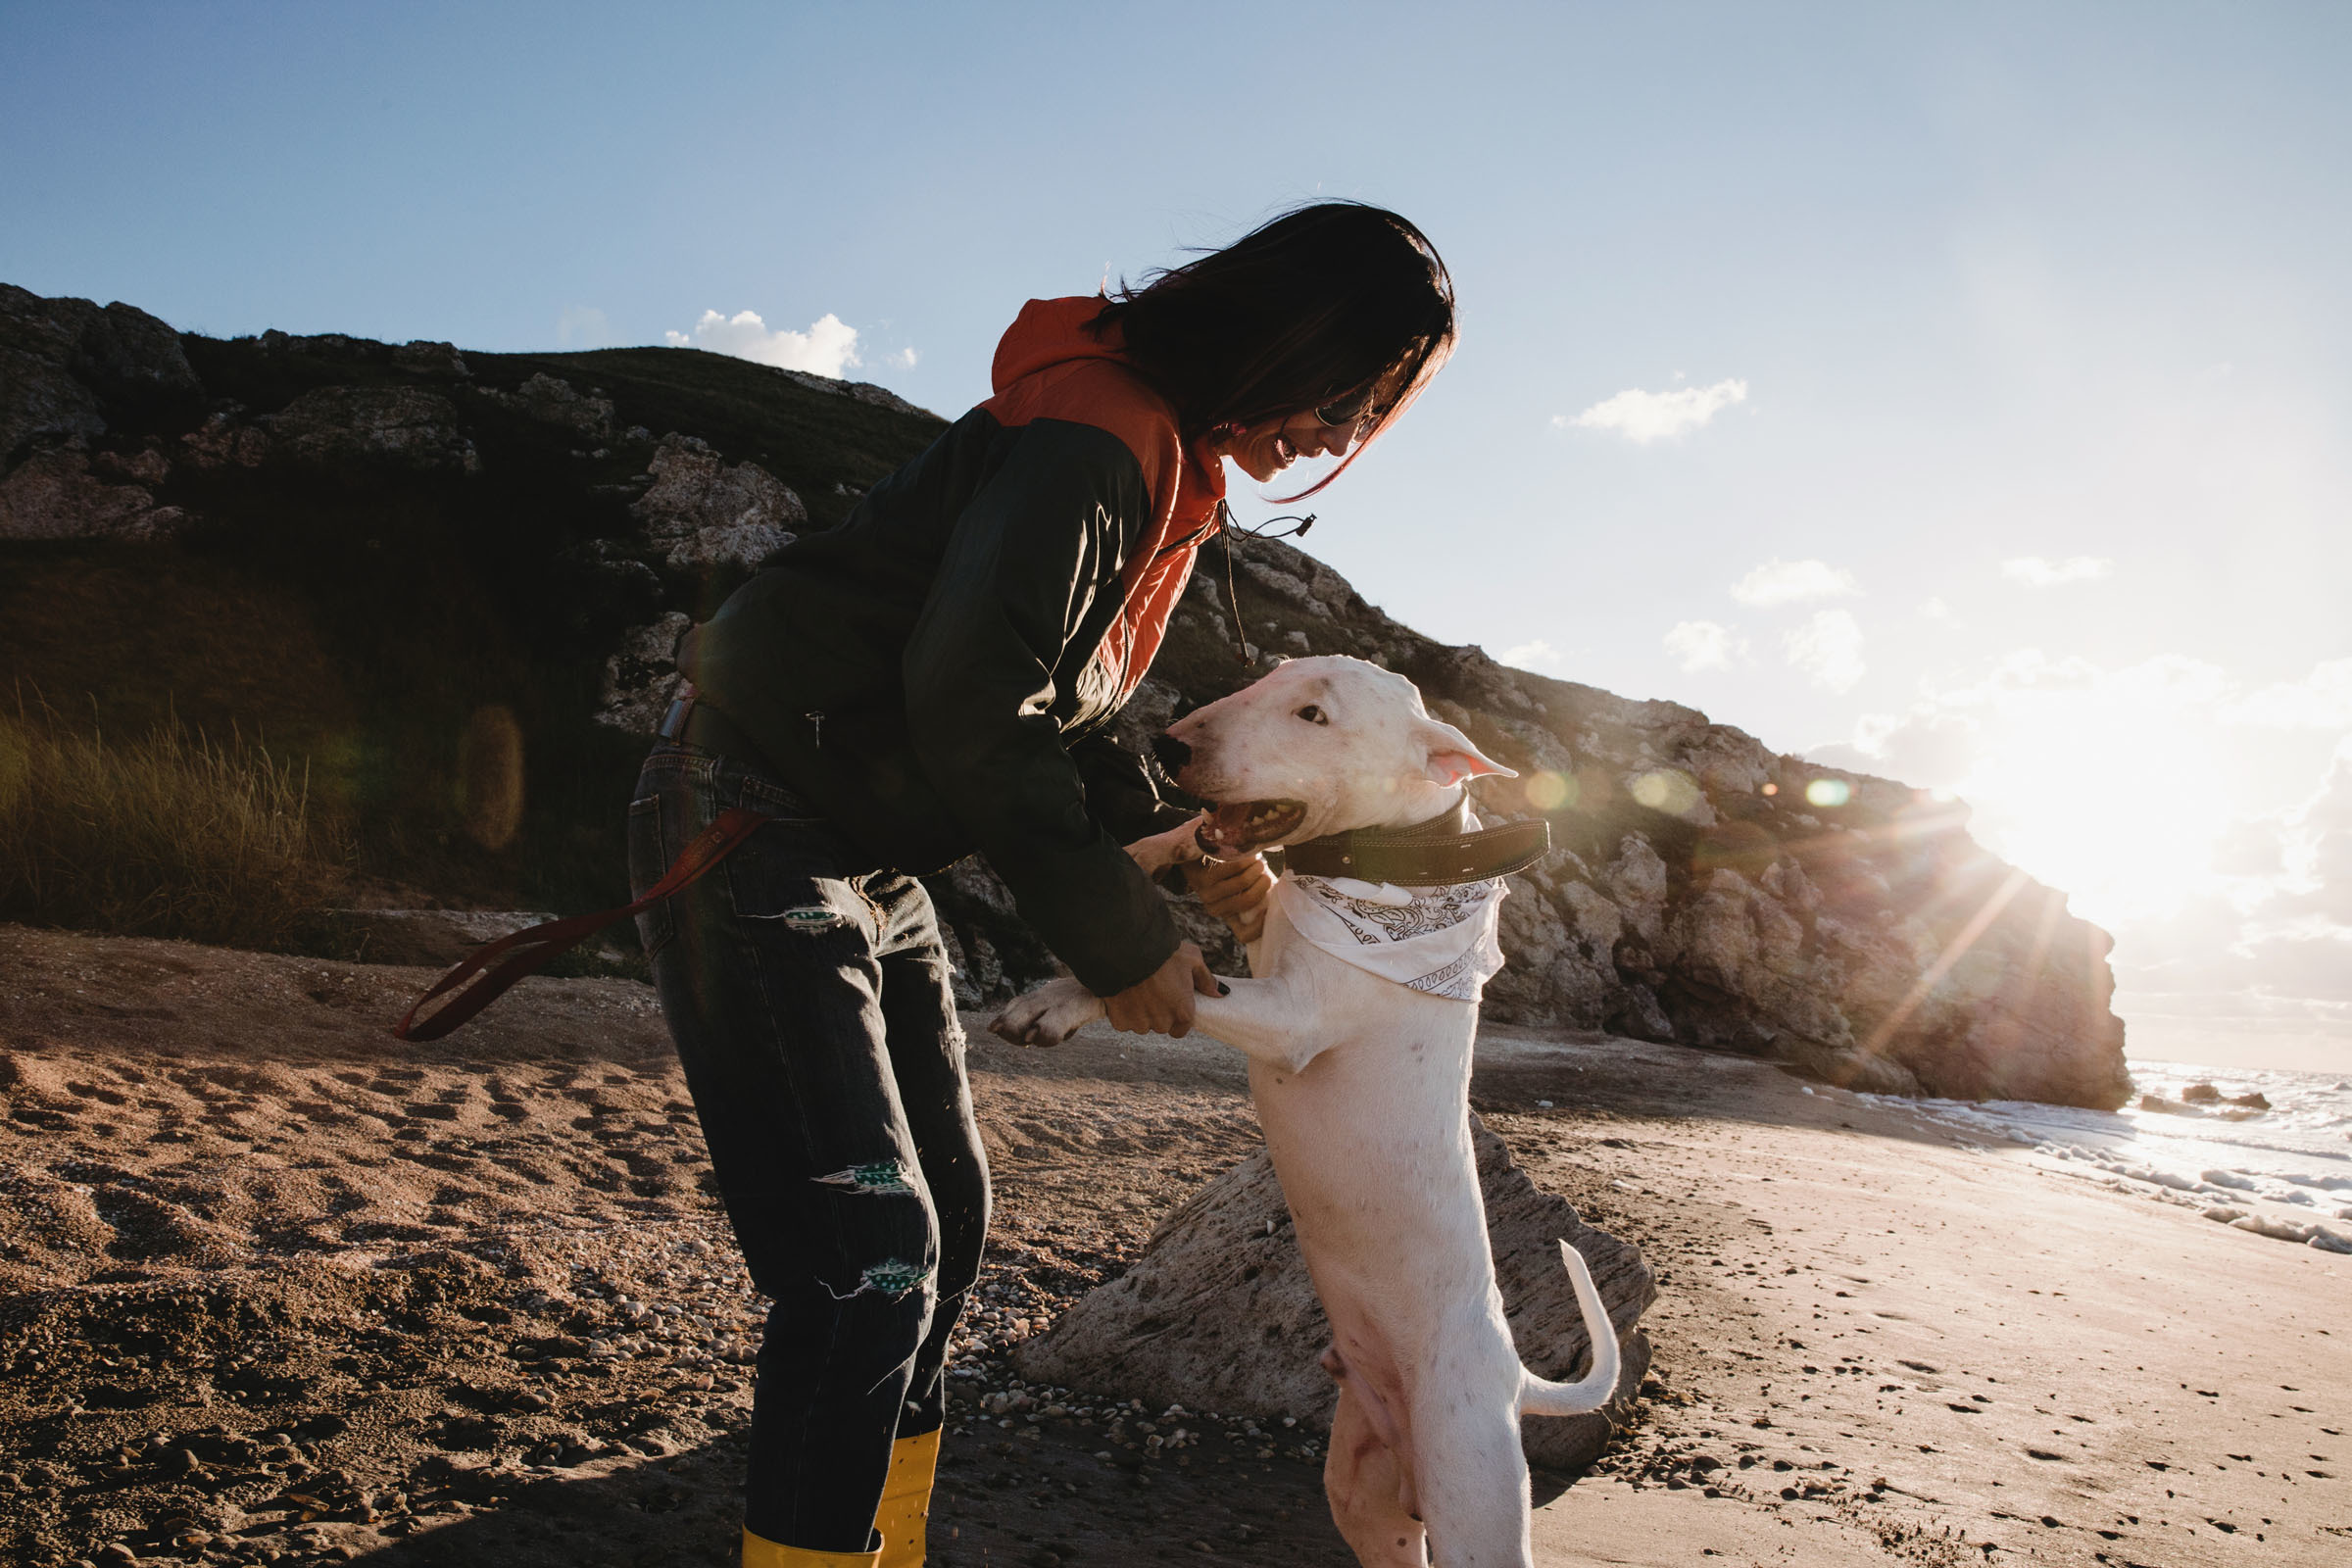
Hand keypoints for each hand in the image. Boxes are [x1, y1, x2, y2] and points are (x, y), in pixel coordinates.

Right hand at [1104, 941, 1220, 1036]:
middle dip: (1157, 1013)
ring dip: (1139, 1013)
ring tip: (1137, 990)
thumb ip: (1206, 979)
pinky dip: (1122, 1012)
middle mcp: (1163, 1023)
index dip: (1174, 1016)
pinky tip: (1123, 994)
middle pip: (1160, 1026)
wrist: (1128, 949)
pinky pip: (1123, 1022)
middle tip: (1152, 990)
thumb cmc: (1164, 952)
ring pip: (1141, 1025)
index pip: (1181, 1029)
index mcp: (1184, 1012)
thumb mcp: (1192, 959)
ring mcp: (1140, 1023)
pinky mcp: (1120, 1021)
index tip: (1168, 1002)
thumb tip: (1220, 993)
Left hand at [1185, 853, 1273, 944]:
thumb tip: (1282, 899)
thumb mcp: (1246, 889)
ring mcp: (1207, 894)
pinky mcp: (1203, 877)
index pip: (1244, 935)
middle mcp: (1215, 909)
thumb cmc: (1231, 873)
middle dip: (1263, 882)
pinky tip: (1248, 856)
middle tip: (1265, 871)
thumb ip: (1260, 897)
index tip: (1269, 909)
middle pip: (1248, 900)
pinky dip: (1246, 859)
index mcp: (1228, 917)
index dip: (1259, 927)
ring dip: (1256, 868)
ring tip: (1257, 861)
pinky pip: (1233, 867)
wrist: (1200, 857)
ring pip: (1242, 882)